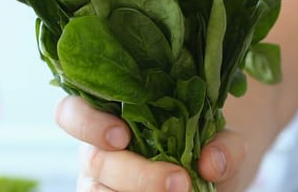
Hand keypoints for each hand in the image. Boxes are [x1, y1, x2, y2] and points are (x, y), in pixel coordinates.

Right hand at [55, 96, 248, 191]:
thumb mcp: (224, 140)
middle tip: (180, 181)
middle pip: (95, 161)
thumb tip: (210, 163)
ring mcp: (102, 184)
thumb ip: (225, 145)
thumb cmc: (207, 147)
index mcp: (111, 116)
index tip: (122, 135)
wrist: (214, 178)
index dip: (87, 123)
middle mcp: (98, 151)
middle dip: (138, 174)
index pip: (72, 112)